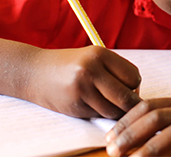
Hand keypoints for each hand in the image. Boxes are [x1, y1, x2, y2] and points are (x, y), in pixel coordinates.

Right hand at [25, 46, 141, 118]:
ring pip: (114, 110)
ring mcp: (82, 90)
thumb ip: (116, 70)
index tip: (129, 86)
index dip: (135, 84)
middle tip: (127, 102)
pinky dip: (101, 113)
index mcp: (99, 54)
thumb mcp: (93, 57)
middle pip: (127, 97)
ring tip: (109, 102)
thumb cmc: (69, 65)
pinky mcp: (74, 106)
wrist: (33, 72)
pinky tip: (93, 104)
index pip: (134, 76)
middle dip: (131, 103)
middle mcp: (90, 71)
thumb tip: (138, 94)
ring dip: (116, 110)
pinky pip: (99, 115)